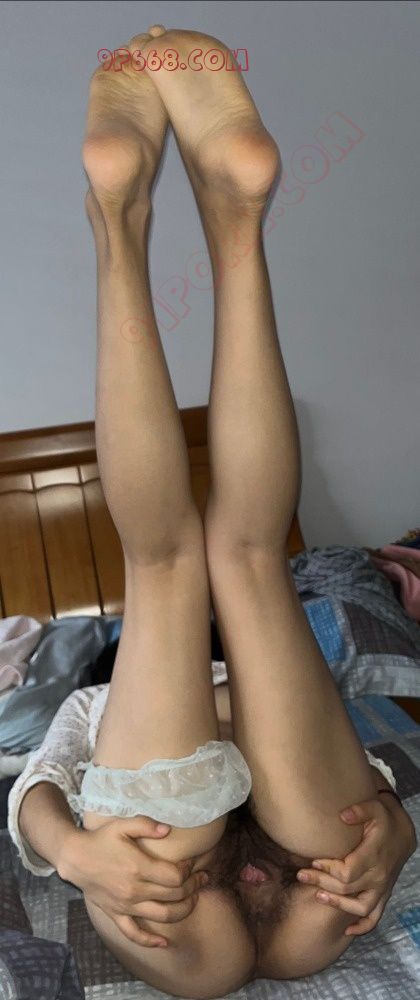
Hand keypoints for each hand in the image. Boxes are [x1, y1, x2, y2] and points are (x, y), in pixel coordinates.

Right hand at [60, 816, 207, 947]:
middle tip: (203, 878)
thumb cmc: (100, 839)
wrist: (75, 858)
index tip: (193, 862)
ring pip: (163, 916)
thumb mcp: (122, 825)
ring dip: (184, 910)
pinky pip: (134, 934)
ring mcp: (126, 905)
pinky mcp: (116, 914)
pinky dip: (150, 941)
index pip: (175, 876)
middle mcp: (134, 890)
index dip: (189, 870)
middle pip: (174, 895)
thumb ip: (146, 825)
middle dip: (194, 887)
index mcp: (138, 867)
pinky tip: (164, 943)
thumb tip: (168, 829)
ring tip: (195, 899)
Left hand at [296, 795, 415, 935]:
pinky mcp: (383, 896)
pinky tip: (346, 930)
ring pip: (359, 908)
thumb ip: (359, 810)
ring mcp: (381, 889)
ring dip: (337, 905)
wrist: (402, 834)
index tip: (313, 860)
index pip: (347, 871)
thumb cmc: (384, 819)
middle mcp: (378, 876)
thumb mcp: (374, 807)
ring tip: (317, 896)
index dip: (328, 869)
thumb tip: (343, 815)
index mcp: (374, 856)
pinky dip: (362, 927)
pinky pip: (375, 918)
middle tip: (301, 875)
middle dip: (321, 882)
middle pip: (347, 888)